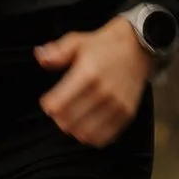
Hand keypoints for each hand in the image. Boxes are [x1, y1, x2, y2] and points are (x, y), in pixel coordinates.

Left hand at [35, 13, 152, 145]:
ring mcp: (116, 105)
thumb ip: (57, 52)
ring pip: (85, 133)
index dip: (49, 106)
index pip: (58, 104)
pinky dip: (92, 136)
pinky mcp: (127, 113)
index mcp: (87, 74)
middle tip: (60, 111)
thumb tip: (40, 57)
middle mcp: (102, 92)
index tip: (49, 101)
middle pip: (69, 121)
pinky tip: (88, 127)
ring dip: (74, 129)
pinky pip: (104, 137)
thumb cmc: (104, 45)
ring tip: (73, 119)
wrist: (138, 46)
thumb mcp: (77, 41)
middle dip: (59, 118)